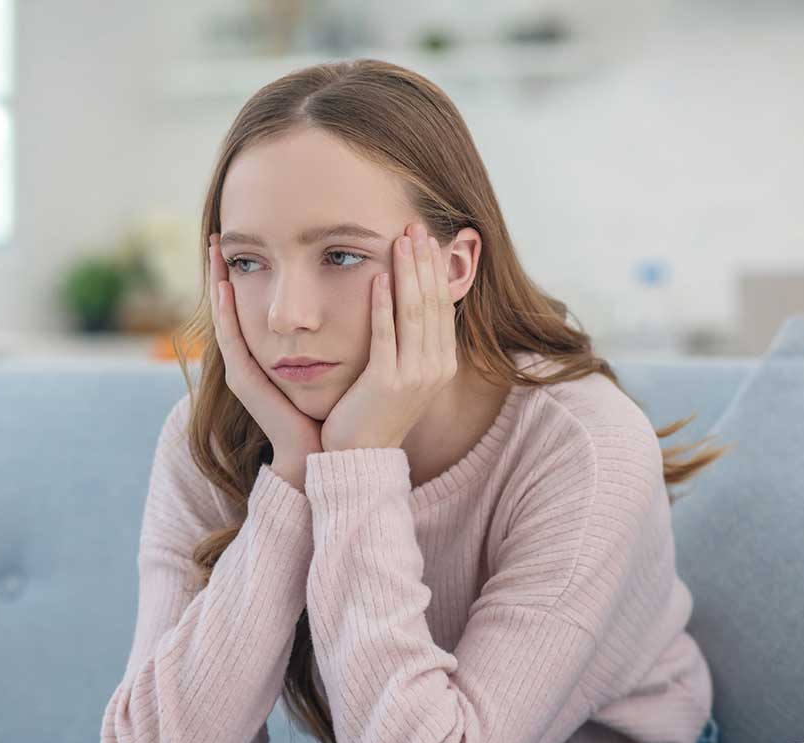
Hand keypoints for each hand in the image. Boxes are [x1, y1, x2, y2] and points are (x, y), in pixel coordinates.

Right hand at [208, 232, 323, 483]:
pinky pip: (229, 339)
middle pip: (230, 308)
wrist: (325, 451)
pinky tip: (224, 286)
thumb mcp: (337, 360)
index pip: (251, 307)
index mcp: (269, 355)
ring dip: (217, 283)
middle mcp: (250, 360)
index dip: (248, 275)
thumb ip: (339, 332)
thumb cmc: (337, 408)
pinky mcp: (243, 381)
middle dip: (223, 272)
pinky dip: (225, 313)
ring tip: (215, 252)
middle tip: (219, 237)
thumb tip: (365, 295)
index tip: (247, 242)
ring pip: (224, 318)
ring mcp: (242, 370)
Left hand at [320, 222, 457, 452]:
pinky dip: (383, 305)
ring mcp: (414, 376)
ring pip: (415, 313)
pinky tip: (378, 278)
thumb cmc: (372, 413)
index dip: (435, 269)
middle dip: (425, 261)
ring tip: (400, 240)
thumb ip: (408, 342)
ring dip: (408, 272)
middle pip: (434, 302)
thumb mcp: (401, 374)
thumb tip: (408, 303)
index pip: (443, 305)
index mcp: (442, 363)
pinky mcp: (388, 383)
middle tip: (415, 224)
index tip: (425, 237)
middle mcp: (436, 368)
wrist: (360, 457)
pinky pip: (387, 335)